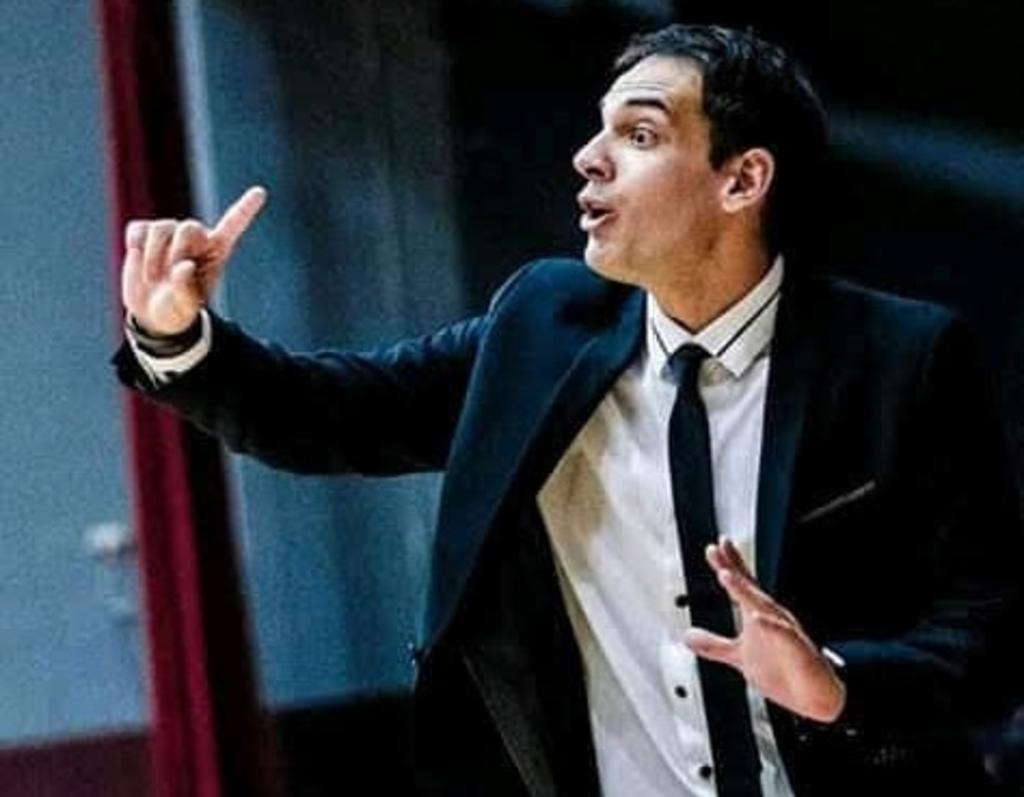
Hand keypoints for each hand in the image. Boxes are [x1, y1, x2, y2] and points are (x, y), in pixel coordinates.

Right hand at [121, 186, 266, 334]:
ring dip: (153, 257)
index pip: (233, 225)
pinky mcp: (144, 231)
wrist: (152, 312)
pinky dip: (135, 248)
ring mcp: (170, 232)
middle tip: (168, 276)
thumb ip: (185, 290)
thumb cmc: (177, 308)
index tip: (260, 192)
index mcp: (216, 252)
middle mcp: (196, 237)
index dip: (246, 208)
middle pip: (188, 228)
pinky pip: (138, 229)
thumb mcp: (185, 308)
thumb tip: (183, 266)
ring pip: (160, 228)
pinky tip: (138, 260)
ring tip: (153, 278)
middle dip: (175, 253)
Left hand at [684, 538, 845, 722]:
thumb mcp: (739, 657)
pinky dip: (771, 626)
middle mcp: (771, 618)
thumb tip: (687, 636)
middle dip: (733, 569)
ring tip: (726, 575)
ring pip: (764, 607)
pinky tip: (757, 618)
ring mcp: (785, 633)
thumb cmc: (782, 672)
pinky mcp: (799, 651)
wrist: (814, 698)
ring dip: (745, 591)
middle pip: (750, 589)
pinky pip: (784, 636)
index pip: (743, 587)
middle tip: (717, 548)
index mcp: (758, 617)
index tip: (714, 547)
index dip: (729, 566)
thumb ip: (714, 645)